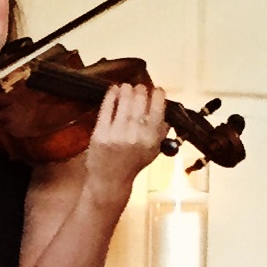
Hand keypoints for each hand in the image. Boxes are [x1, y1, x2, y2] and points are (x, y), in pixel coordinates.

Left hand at [82, 81, 168, 196]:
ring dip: (126, 90)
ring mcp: (116, 134)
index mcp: (151, 140)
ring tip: (127, 86)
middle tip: (139, 87)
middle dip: (140, 90)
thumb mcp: (152, 151)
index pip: (158, 110)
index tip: (157, 89)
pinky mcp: (100, 134)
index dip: (158, 96)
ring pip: (124, 103)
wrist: (110, 181)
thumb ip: (160, 132)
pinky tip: (113, 90)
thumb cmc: (133, 164)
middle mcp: (135, 136)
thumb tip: (167, 112)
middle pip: (140, 103)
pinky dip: (110, 97)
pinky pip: (106, 110)